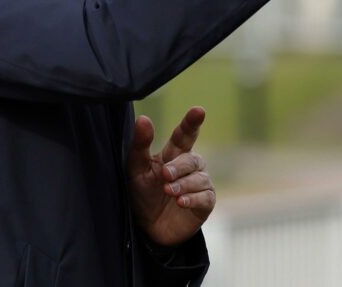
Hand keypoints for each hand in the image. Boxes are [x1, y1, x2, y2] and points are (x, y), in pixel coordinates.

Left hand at [128, 106, 215, 246]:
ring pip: (200, 178)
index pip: (185, 134)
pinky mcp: (206, 203)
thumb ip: (140, 145)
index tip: (199, 111)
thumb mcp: (135, 170)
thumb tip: (144, 118)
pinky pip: (206, 196)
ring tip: (169, 192)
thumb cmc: (142, 194)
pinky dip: (192, 198)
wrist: (148, 229)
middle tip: (165, 175)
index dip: (191, 122)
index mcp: (174, 154)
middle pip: (192, 158)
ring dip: (183, 184)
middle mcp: (190, 166)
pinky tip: (180, 202)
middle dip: (179, 166)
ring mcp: (200, 184)